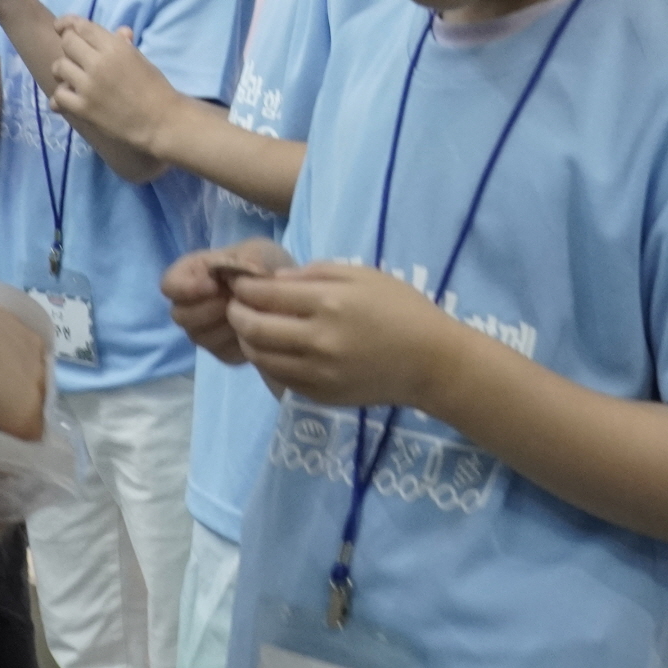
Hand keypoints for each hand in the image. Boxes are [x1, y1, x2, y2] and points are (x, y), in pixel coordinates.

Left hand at [52, 19, 180, 152]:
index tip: (62, 27)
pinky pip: (58, 95)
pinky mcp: (83, 108)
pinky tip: (71, 97)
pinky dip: (61, 95)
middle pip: (67, 43)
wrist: (160, 121)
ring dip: (63, 71)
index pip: (81, 27)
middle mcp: (98, 63)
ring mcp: (88, 86)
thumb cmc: (155, 88)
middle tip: (74, 57)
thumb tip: (119, 31)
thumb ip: (124, 44)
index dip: (68, 24)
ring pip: (59, 67)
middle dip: (68, 47)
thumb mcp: (141, 59)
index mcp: (115, 47)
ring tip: (72, 78)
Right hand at [163, 240, 295, 362]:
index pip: (169, 284)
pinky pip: (221, 352)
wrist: (290, 295)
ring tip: (249, 309)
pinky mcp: (221, 352)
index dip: (186, 288)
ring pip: (199, 337)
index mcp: (193, 273)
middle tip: (237, 299)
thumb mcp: (261, 251)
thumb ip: (246, 257)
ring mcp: (204, 331)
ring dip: (226, 323)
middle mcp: (191, 305)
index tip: (215, 285)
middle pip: (180, 316)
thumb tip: (232, 277)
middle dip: (209, 308)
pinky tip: (255, 327)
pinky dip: (239, 339)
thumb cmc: (267, 267)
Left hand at [224, 263, 463, 410]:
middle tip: (237, 306)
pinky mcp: (320, 395)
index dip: (243, 288)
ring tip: (252, 328)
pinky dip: (268, 362)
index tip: (238, 283)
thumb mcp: (362, 274)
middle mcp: (317, 340)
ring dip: (247, 341)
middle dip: (237, 314)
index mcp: (328, 303)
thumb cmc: (401, 308)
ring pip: (260, 358)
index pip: (264, 295)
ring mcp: (317, 373)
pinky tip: (275, 350)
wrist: (431, 362)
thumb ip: (315, 273)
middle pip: (253, 329)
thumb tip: (274, 280)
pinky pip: (279, 378)